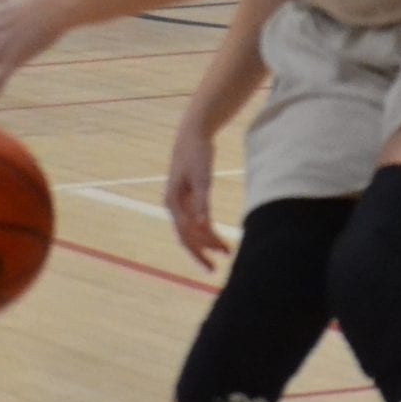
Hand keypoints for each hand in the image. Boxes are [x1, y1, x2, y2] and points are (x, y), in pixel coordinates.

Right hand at [163, 127, 228, 269]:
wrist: (192, 135)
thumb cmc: (197, 154)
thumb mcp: (202, 177)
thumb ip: (202, 202)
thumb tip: (203, 225)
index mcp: (173, 203)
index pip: (186, 236)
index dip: (199, 253)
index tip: (212, 265)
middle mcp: (174, 206)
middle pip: (188, 237)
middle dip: (204, 251)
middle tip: (221, 263)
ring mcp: (179, 203)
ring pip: (193, 229)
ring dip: (208, 241)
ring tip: (226, 251)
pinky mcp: (187, 198)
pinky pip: (196, 220)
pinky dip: (207, 229)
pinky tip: (216, 235)